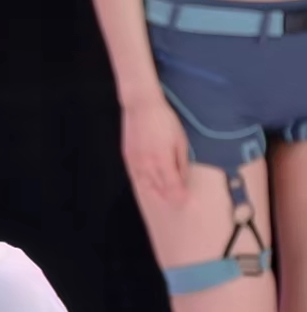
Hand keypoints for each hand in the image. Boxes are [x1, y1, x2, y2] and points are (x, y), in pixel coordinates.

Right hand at [122, 95, 194, 213]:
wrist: (141, 107)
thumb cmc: (166, 122)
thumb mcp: (181, 141)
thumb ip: (180, 162)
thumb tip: (183, 178)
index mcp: (162, 160)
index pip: (171, 185)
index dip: (178, 195)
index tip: (185, 202)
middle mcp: (147, 164)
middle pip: (157, 187)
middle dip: (167, 197)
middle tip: (175, 204)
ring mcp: (135, 162)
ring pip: (145, 184)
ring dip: (154, 193)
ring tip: (161, 200)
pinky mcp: (128, 157)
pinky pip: (135, 176)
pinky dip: (142, 183)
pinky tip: (147, 186)